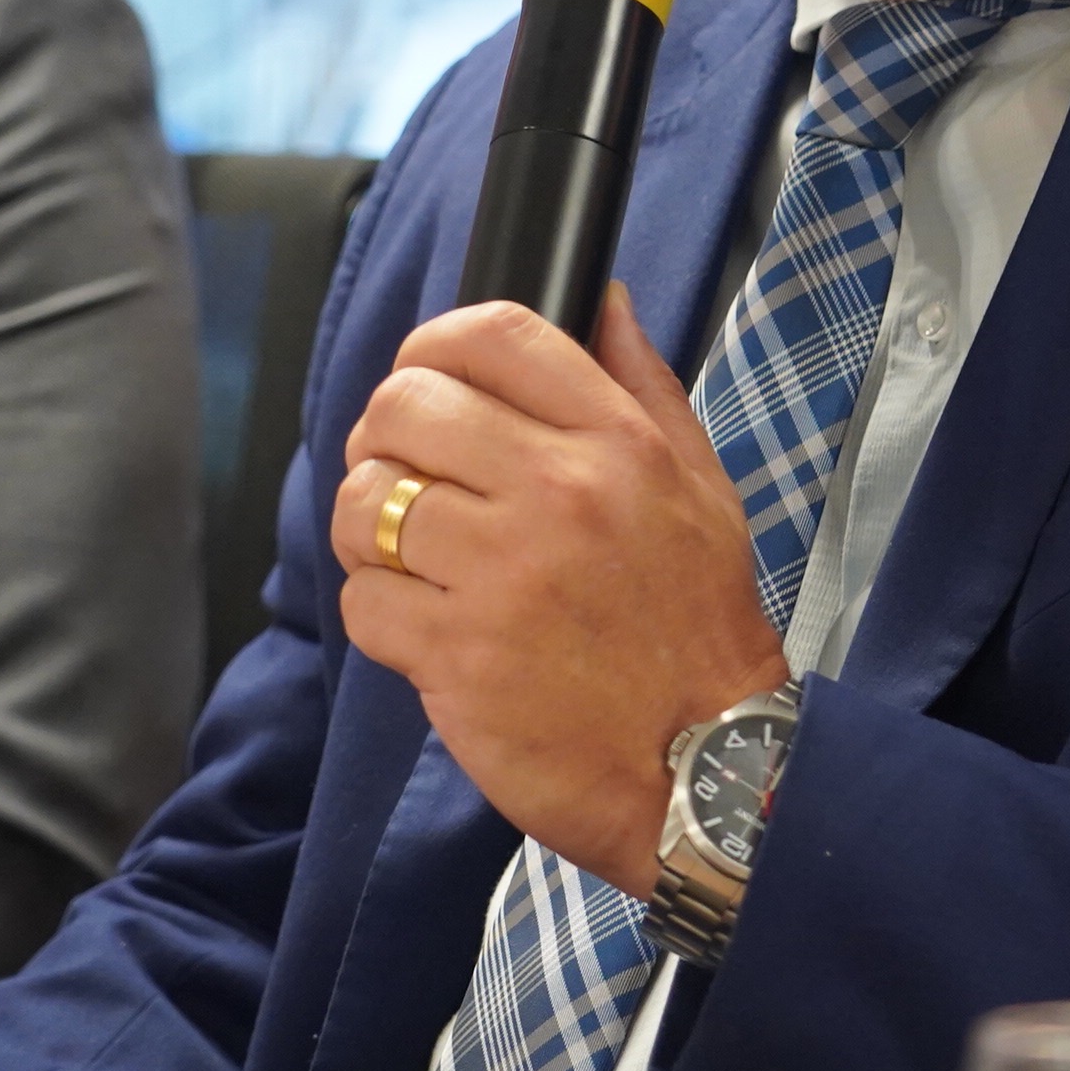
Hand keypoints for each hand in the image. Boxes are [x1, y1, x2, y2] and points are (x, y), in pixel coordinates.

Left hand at [333, 286, 787, 897]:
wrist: (707, 769)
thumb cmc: (697, 630)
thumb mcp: (702, 488)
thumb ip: (643, 384)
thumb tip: (599, 301)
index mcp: (618, 445)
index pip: (493, 335)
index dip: (435, 346)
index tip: (429, 378)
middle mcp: (558, 495)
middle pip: (405, 405)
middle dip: (386, 437)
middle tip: (407, 475)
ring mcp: (501, 576)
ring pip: (366, 502)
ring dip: (370, 529)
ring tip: (409, 555)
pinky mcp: (456, 656)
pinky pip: (362, 599)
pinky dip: (380, 614)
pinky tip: (427, 628)